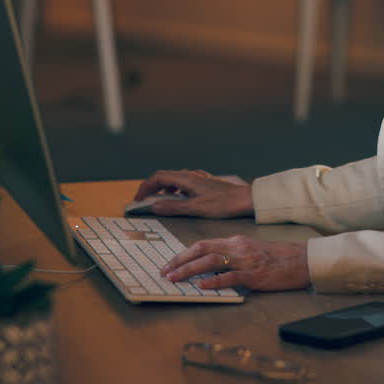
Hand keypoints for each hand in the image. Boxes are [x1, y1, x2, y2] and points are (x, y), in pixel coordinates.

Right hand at [133, 169, 253, 218]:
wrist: (245, 199)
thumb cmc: (223, 203)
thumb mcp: (195, 208)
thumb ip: (174, 207)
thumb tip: (154, 206)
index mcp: (186, 179)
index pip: (158, 177)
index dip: (145, 187)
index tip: (138, 199)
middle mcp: (191, 175)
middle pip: (164, 176)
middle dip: (151, 187)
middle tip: (144, 199)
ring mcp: (198, 178)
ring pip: (174, 179)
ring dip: (163, 188)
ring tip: (159, 200)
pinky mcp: (205, 183)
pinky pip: (184, 182)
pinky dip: (175, 189)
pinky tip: (180, 198)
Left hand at [162, 235, 309, 291]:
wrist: (302, 260)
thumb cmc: (279, 257)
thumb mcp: (252, 250)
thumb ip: (232, 255)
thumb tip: (210, 266)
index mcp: (236, 241)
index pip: (203, 244)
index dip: (183, 254)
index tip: (170, 263)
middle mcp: (237, 247)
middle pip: (201, 249)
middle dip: (179, 260)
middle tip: (165, 271)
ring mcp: (245, 260)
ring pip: (211, 261)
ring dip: (189, 270)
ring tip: (175, 278)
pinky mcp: (254, 274)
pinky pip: (230, 276)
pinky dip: (214, 280)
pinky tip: (202, 285)